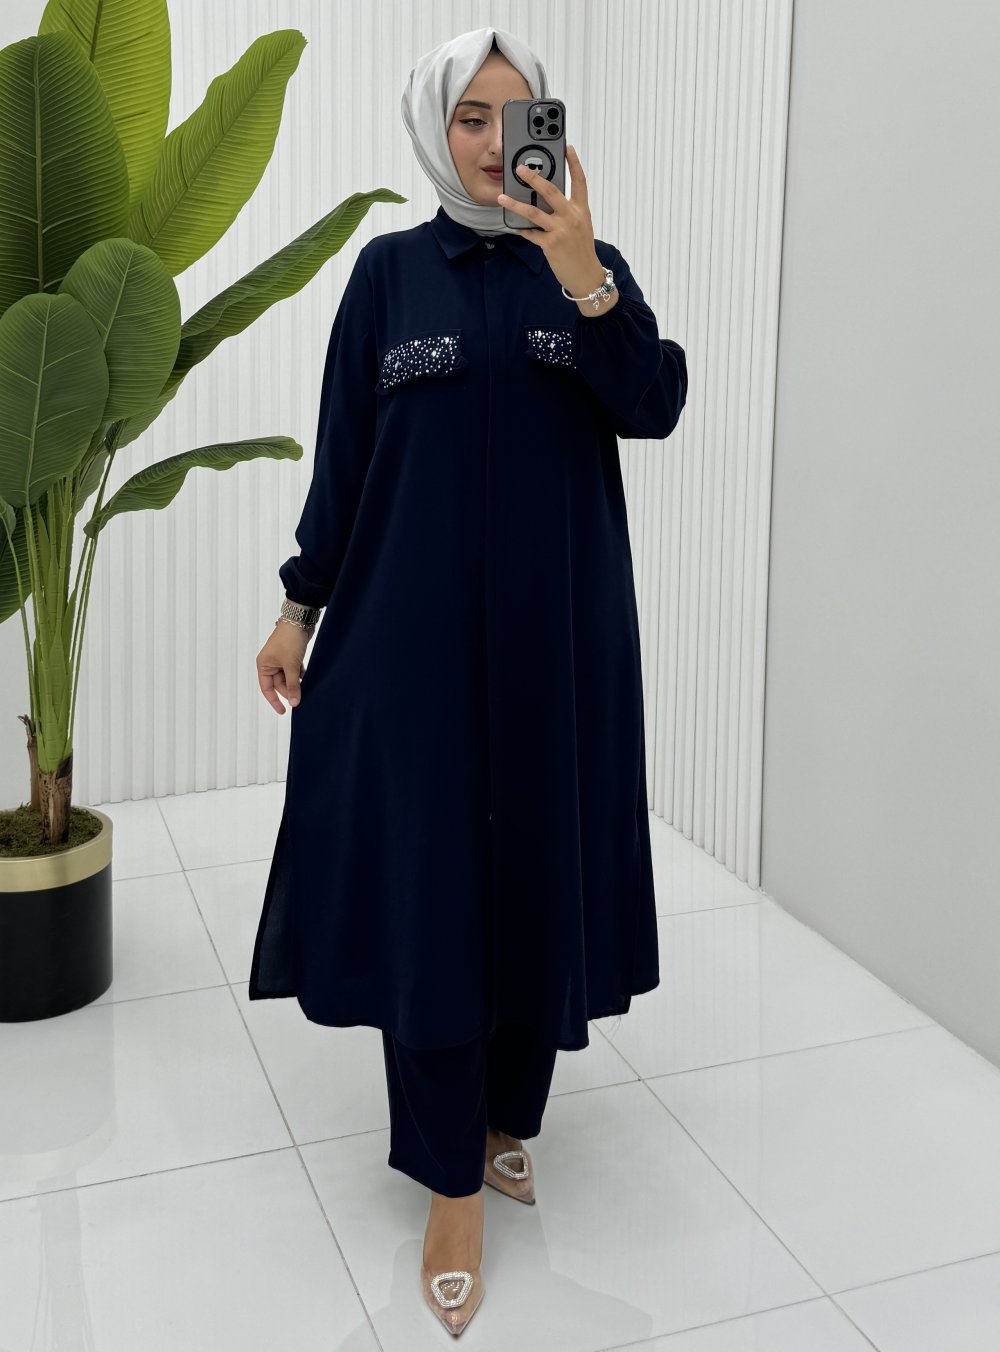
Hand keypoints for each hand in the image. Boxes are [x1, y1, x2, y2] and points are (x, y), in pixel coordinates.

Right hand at [257, 622, 311, 713]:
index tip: (283, 711)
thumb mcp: (291, 665)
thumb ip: (292, 685)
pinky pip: (294, 671)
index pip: (267, 689)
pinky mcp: (290, 656)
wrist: (299, 621)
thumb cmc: (289, 639)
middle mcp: (270, 663)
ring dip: (295, 683)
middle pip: (279, 684)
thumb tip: (294, 702)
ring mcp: (280, 660)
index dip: (275, 701)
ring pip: (288, 678)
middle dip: (289, 691)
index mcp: (263, 665)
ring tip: (305, 688)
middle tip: (300, 698)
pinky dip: (299, 675)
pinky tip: (306, 677)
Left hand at [497, 145, 604, 295]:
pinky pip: (531, 234)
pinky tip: (515, 227)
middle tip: (519, 169)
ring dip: (515, 204)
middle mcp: (572, 217)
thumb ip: (568, 211)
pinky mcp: (550, 245)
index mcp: (581, 209)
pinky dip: (522, 230)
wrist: (586, 274)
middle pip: (551, 191)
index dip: (574, 163)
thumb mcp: (581, 225)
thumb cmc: (582, 249)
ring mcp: (560, 230)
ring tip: (502, 198)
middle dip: (533, 178)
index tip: (567, 147)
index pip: (579, 181)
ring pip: (534, 212)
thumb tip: (548, 200)